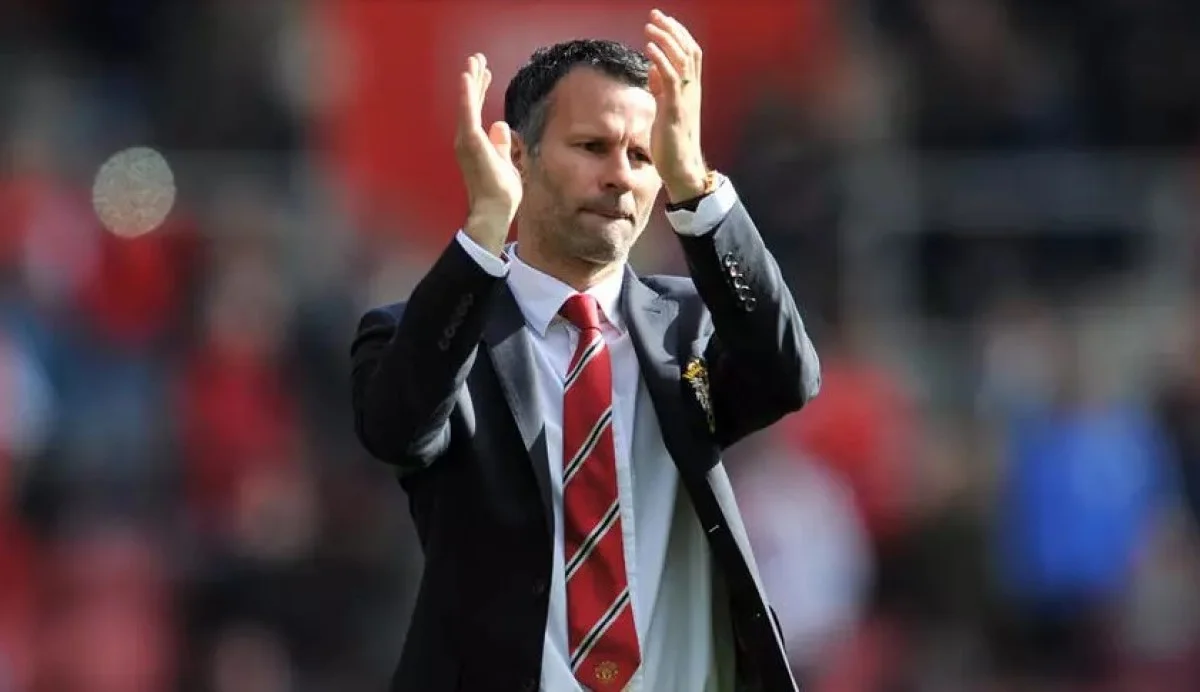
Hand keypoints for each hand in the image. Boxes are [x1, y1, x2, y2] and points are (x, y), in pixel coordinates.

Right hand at [454, 53, 521, 254]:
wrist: (494, 211)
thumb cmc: (500, 194)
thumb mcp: (506, 163)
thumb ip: (502, 144)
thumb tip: (501, 125)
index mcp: (476, 143)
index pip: (477, 111)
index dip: (480, 90)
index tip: (485, 72)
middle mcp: (467, 139)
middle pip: (471, 103)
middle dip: (475, 79)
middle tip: (478, 58)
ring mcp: (467, 140)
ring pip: (468, 103)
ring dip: (470, 81)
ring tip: (474, 61)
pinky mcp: (470, 142)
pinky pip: (468, 113)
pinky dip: (467, 94)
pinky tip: (468, 77)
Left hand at [644, 9, 707, 201]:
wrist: (681, 167)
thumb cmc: (672, 141)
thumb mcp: (666, 107)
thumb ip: (661, 87)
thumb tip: (653, 68)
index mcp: (691, 89)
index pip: (690, 52)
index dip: (677, 34)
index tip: (662, 20)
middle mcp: (692, 90)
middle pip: (688, 49)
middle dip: (672, 29)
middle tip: (655, 15)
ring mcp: (686, 98)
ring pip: (682, 59)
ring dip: (665, 39)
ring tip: (651, 25)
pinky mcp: (675, 108)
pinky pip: (672, 77)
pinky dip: (662, 59)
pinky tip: (650, 47)